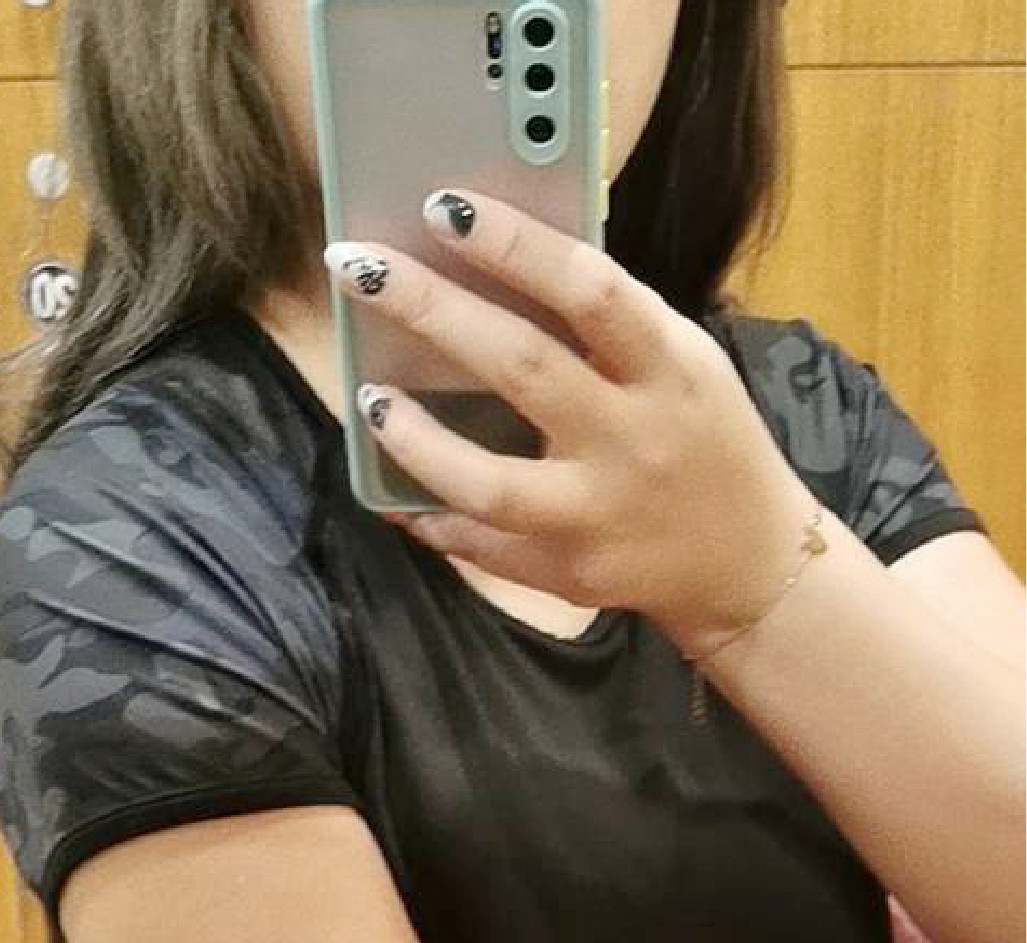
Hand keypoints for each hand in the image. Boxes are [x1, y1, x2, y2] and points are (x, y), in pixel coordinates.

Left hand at [322, 187, 820, 657]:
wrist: (749, 559)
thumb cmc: (702, 437)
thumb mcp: (681, 363)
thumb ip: (607, 323)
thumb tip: (497, 261)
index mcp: (667, 367)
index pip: (589, 289)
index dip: (513, 244)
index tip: (442, 207)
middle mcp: (633, 439)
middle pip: (521, 366)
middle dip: (430, 309)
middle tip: (357, 267)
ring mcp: (598, 513)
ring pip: (490, 483)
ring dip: (417, 440)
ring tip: (370, 401)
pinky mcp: (572, 572)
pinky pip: (486, 547)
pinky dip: (435, 519)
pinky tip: (397, 493)